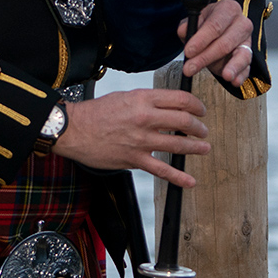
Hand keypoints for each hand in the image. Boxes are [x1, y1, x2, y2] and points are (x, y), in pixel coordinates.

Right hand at [53, 88, 208, 188]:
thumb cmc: (96, 112)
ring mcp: (141, 141)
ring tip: (204, 148)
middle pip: (184, 121)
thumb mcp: (125, 96)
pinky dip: (178, 177)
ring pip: (178, 145)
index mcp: (143, 99)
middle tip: (203, 130)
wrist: (74, 129)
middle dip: (199, 127)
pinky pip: (161, 170)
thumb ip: (147, 101)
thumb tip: (167, 106)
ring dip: (195, 148)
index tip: (200, 110)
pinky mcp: (134, 159)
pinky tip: (189, 180)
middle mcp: (145, 118)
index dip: (196, 105)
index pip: (180, 99)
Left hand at [178, 0, 253, 84]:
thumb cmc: (207, 25)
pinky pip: (247, 67)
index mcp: (228, 9)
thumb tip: (184, 31)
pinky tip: (235, 81)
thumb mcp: (194, 21)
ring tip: (225, 76)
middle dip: (206, 57)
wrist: (218, 31)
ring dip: (232, 67)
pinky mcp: (249, 57)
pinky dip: (241, 75)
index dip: (201, 39)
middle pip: (225, 42)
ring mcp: (248, 41)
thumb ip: (187, 25)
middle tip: (190, 68)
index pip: (215, 25)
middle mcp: (242, 24)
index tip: (188, 51)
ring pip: (242, 55)